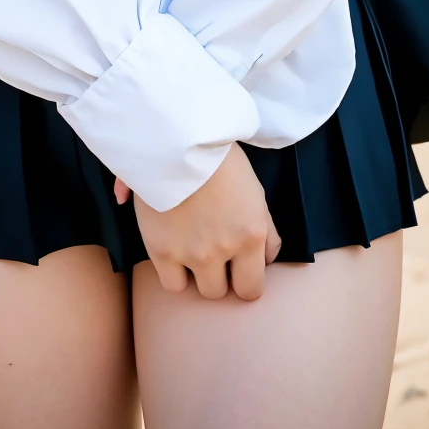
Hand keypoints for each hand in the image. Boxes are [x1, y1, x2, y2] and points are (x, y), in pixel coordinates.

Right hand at [118, 145, 280, 301]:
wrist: (177, 136)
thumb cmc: (219, 157)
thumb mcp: (255, 191)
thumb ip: (265, 229)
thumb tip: (266, 258)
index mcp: (251, 235)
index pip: (253, 288)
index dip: (245, 279)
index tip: (237, 266)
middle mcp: (224, 250)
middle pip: (226, 292)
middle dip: (223, 276)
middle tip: (214, 254)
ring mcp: (192, 253)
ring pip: (203, 291)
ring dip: (200, 276)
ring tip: (193, 251)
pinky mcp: (162, 250)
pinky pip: (173, 284)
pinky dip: (175, 273)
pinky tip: (174, 251)